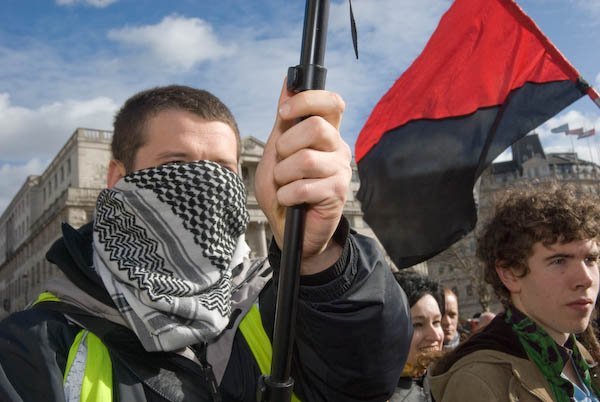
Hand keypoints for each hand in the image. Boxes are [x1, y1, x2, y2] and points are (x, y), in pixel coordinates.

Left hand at [255, 78, 351, 274]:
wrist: (288, 229)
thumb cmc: (283, 188)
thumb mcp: (276, 149)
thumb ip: (284, 118)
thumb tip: (288, 81)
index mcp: (326, 133)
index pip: (331, 102)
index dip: (307, 100)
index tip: (284, 113)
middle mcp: (338, 148)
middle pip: (317, 127)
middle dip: (287, 145)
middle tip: (282, 162)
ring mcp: (341, 170)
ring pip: (306, 159)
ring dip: (283, 175)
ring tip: (284, 185)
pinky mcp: (338, 193)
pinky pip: (304, 186)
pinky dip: (287, 194)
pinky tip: (290, 200)